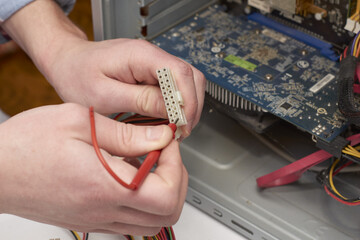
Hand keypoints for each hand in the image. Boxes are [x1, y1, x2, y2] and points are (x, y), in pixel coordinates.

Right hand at [0, 103, 187, 234]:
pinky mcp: (89, 219)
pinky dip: (143, 200)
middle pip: (167, 214)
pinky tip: (131, 175)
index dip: (175, 164)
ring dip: (163, 192)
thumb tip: (160, 137)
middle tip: (164, 153)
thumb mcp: (79, 122)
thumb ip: (126, 134)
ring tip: (151, 163)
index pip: (166, 193)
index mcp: (105, 185)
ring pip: (152, 222)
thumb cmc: (27, 145)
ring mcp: (97, 219)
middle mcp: (103, 209)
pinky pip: (131, 220)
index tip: (165, 142)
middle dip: (176, 179)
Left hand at [2, 0, 205, 137]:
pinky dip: (176, 106)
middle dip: (191, 107)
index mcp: (140, 56)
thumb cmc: (78, 76)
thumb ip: (141, 101)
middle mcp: (151, 56)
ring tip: (175, 129)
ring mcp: (153, 64)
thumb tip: (171, 110)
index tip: (182, 125)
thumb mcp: (105, 95)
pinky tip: (167, 121)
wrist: (67, 63)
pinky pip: (173, 88)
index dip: (187, 102)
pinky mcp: (151, 74)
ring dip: (186, 107)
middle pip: (190, 77)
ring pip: (186, 82)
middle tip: (181, 131)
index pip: (180, 74)